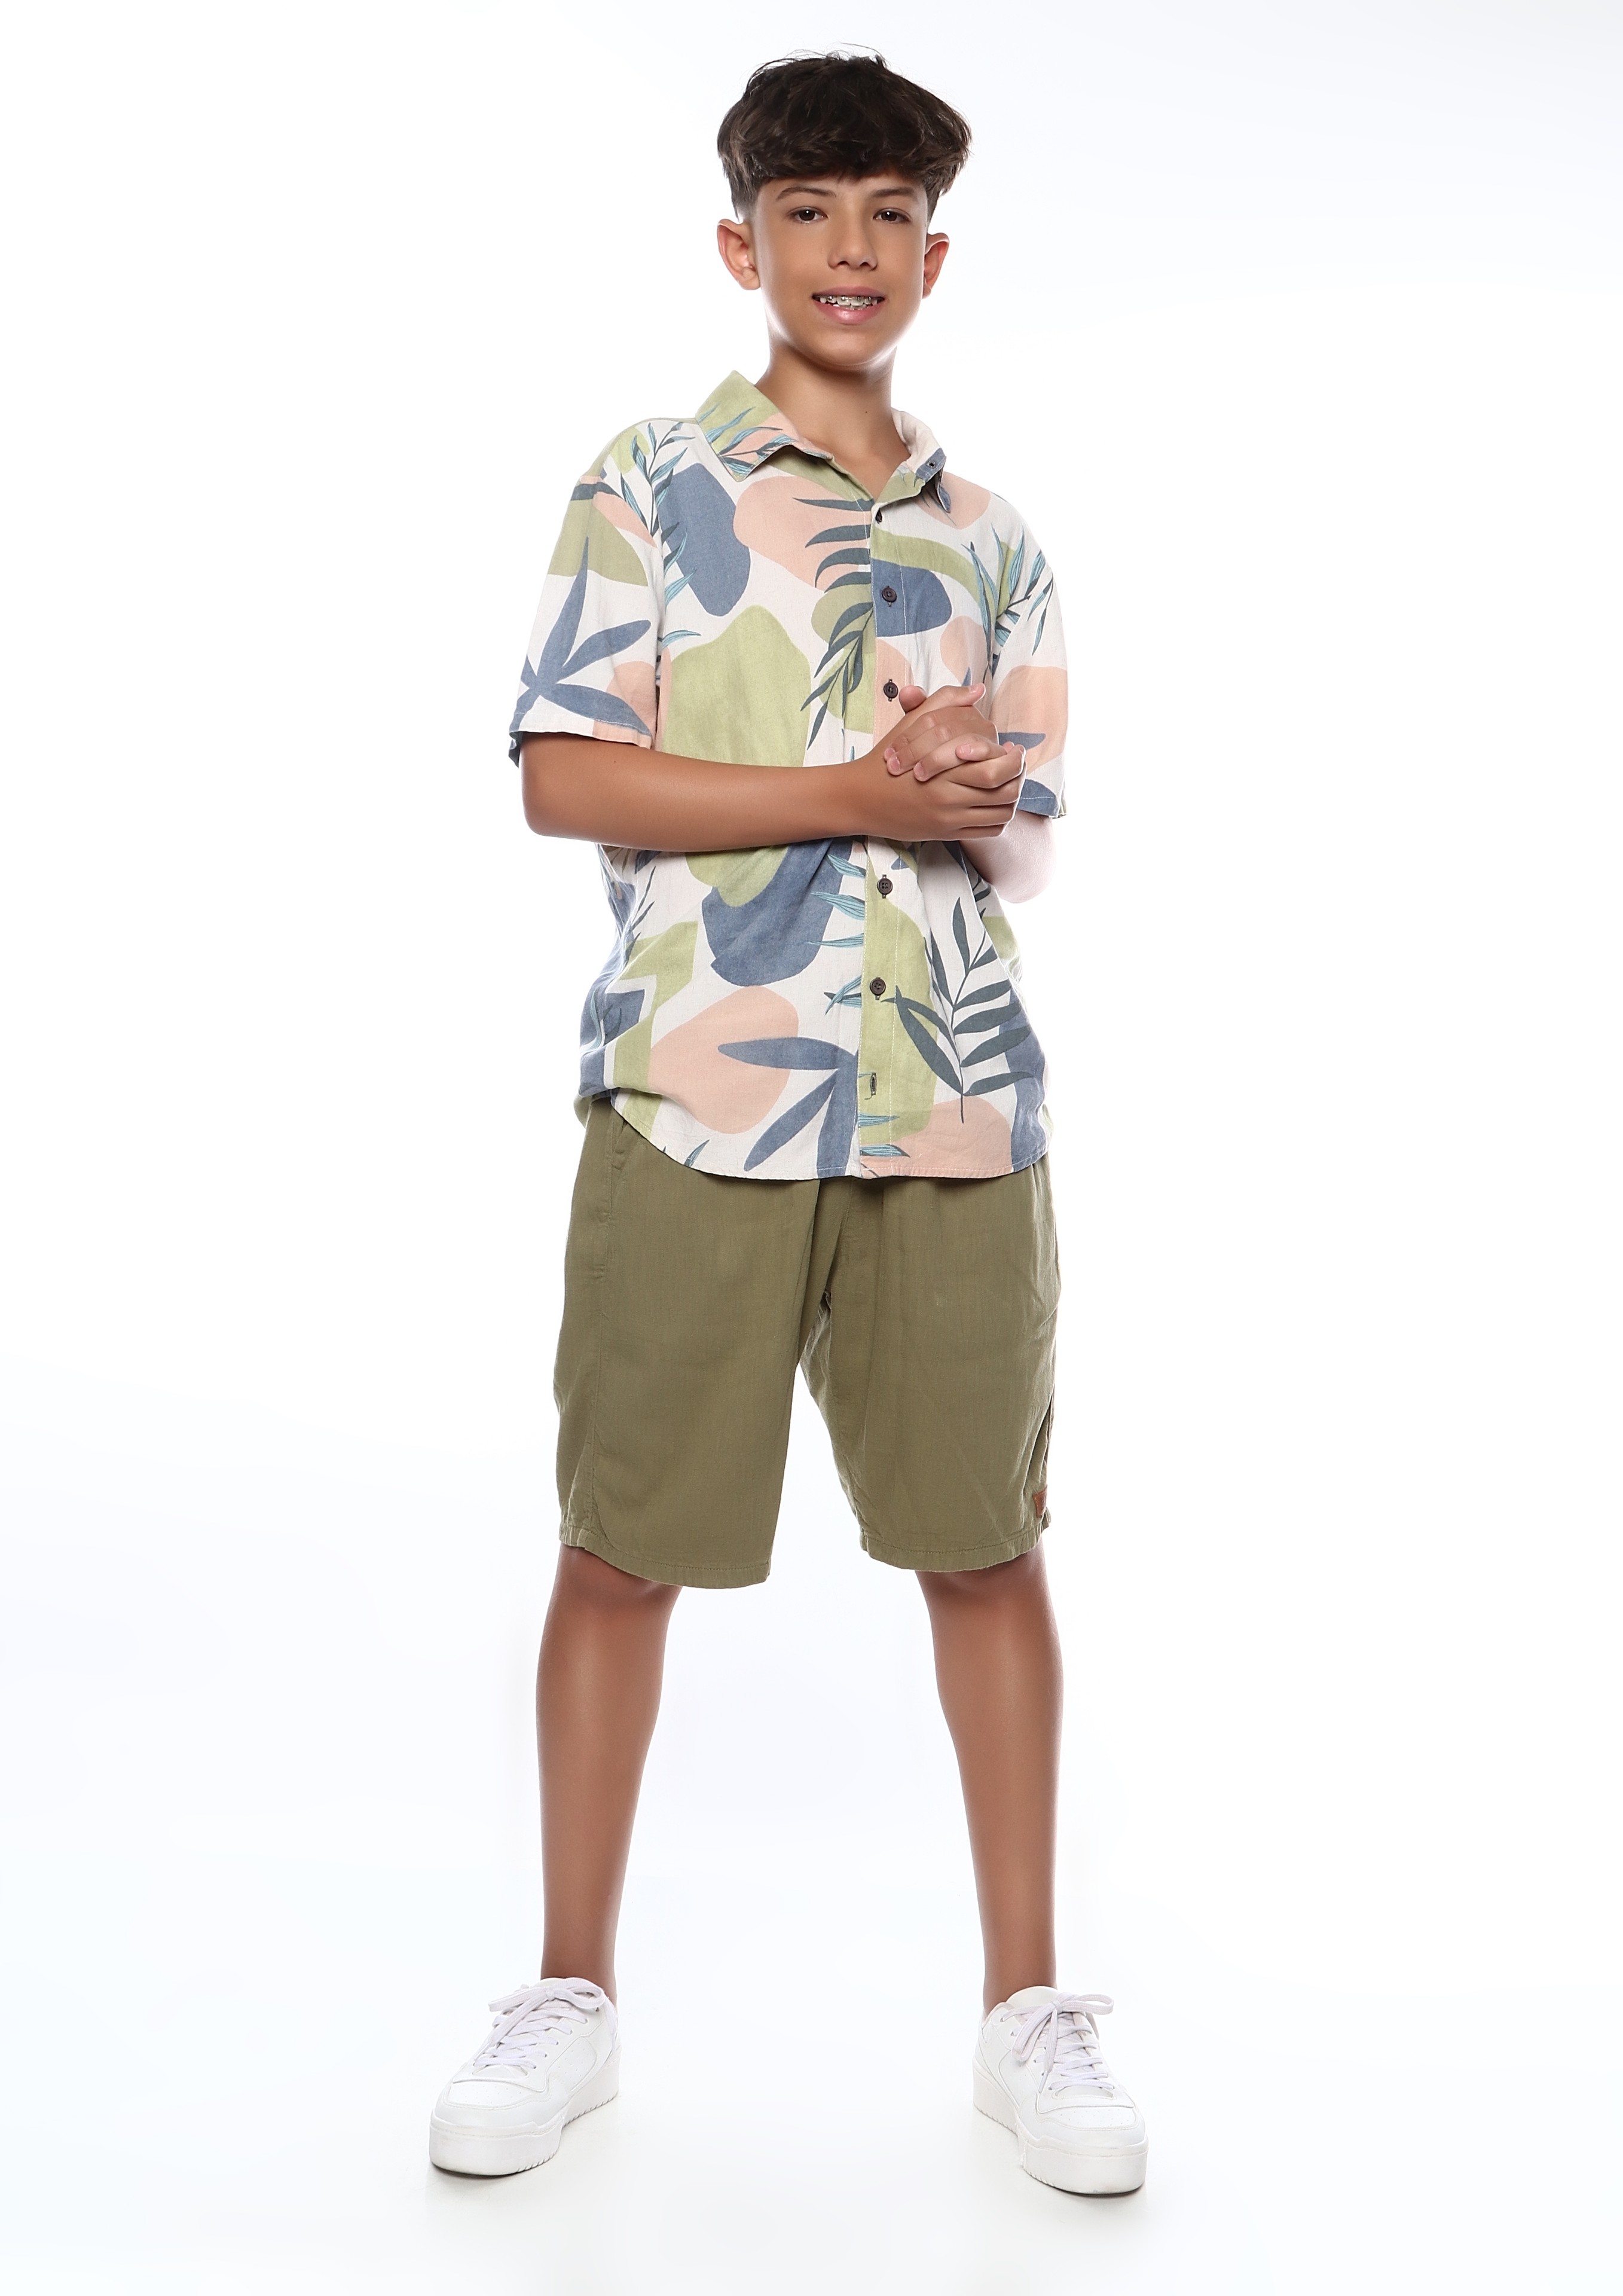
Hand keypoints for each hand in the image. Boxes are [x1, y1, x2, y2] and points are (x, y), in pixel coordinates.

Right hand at [853, 684, 1024, 841]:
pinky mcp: (947, 834)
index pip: (997, 768)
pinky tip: (995, 802)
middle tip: (1017, 764)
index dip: (1013, 758)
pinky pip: (988, 831)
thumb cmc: (887, 759)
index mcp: (944, 769)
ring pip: (1001, 812)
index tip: (1013, 748)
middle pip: (1005, 791)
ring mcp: (950, 819)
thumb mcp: (911, 724)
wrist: (861, 798)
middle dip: (1019, 776)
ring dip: (1013, 796)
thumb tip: (977, 689)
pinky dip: (1000, 818)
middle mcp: (950, 797)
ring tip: (1010, 782)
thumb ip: (944, 702)